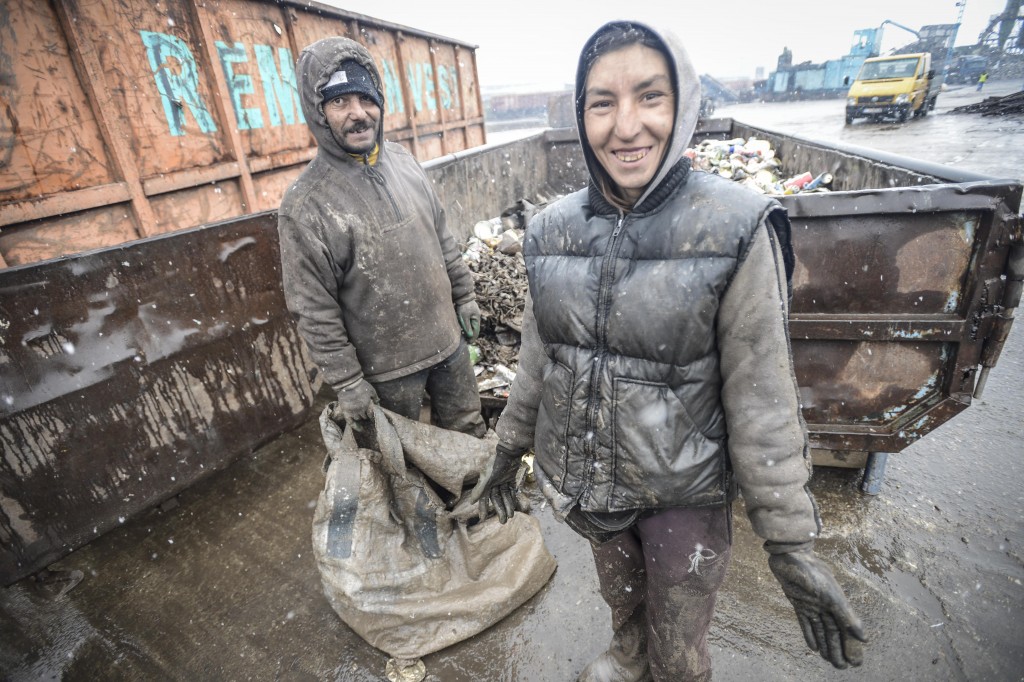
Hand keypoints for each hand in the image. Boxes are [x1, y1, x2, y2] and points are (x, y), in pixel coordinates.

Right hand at [331, 380, 378, 424]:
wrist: (348, 383)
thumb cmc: (361, 386)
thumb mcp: (371, 390)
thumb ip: (375, 398)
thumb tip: (379, 404)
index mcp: (368, 405)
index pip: (372, 414)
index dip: (374, 415)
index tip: (375, 416)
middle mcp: (361, 410)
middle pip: (366, 417)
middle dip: (368, 417)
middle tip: (368, 417)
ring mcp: (353, 412)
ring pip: (359, 419)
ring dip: (361, 419)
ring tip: (363, 418)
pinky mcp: (346, 412)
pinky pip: (351, 422)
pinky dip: (355, 427)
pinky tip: (360, 429)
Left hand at [456, 300, 480, 339]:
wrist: (463, 295)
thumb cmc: (463, 306)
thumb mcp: (464, 317)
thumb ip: (467, 326)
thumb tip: (470, 336)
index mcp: (476, 319)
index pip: (476, 332)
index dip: (472, 338)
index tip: (468, 343)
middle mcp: (476, 318)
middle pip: (475, 329)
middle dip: (471, 336)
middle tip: (466, 341)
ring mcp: (473, 315)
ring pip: (472, 326)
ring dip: (469, 331)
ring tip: (464, 336)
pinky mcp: (470, 313)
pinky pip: (469, 322)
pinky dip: (467, 326)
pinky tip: (463, 328)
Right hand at [466, 443, 526, 522]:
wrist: (510, 451)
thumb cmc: (496, 463)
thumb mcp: (488, 477)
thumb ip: (480, 489)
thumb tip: (472, 502)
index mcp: (486, 483)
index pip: (483, 498)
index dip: (483, 508)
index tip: (483, 518)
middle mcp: (493, 483)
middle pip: (496, 499)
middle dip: (499, 510)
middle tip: (503, 521)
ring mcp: (502, 481)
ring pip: (504, 497)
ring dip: (507, 506)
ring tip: (510, 516)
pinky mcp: (510, 479)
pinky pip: (511, 491)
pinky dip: (512, 498)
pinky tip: (514, 507)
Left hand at [768, 550, 866, 668]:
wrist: (790, 557)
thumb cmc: (813, 573)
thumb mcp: (831, 596)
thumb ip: (846, 616)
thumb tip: (864, 637)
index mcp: (837, 604)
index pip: (846, 630)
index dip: (851, 646)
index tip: (856, 662)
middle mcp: (826, 606)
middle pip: (834, 633)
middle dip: (838, 649)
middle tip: (842, 667)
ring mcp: (812, 605)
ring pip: (821, 630)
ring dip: (825, 645)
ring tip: (829, 660)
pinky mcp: (799, 603)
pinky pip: (806, 623)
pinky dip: (810, 634)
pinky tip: (813, 647)